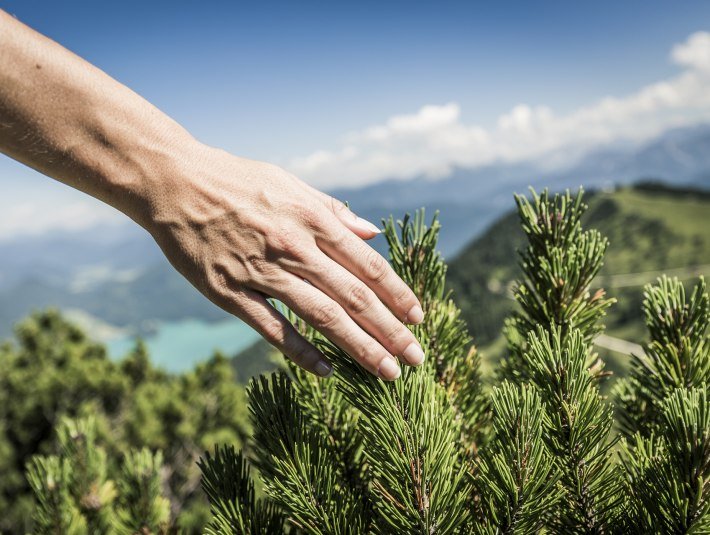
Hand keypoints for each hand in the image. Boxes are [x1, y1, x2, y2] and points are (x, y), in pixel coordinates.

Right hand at [145, 142, 424, 379]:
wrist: (175, 182)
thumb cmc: (237, 181)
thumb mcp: (291, 184)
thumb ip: (334, 212)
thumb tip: (372, 234)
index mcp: (313, 220)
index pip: (368, 265)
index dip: (398, 294)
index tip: (419, 318)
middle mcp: (294, 247)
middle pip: (354, 296)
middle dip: (390, 330)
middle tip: (416, 359)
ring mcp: (262, 272)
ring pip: (322, 316)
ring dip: (359, 347)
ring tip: (386, 373)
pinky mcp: (230, 292)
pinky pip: (272, 328)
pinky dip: (301, 352)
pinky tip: (327, 372)